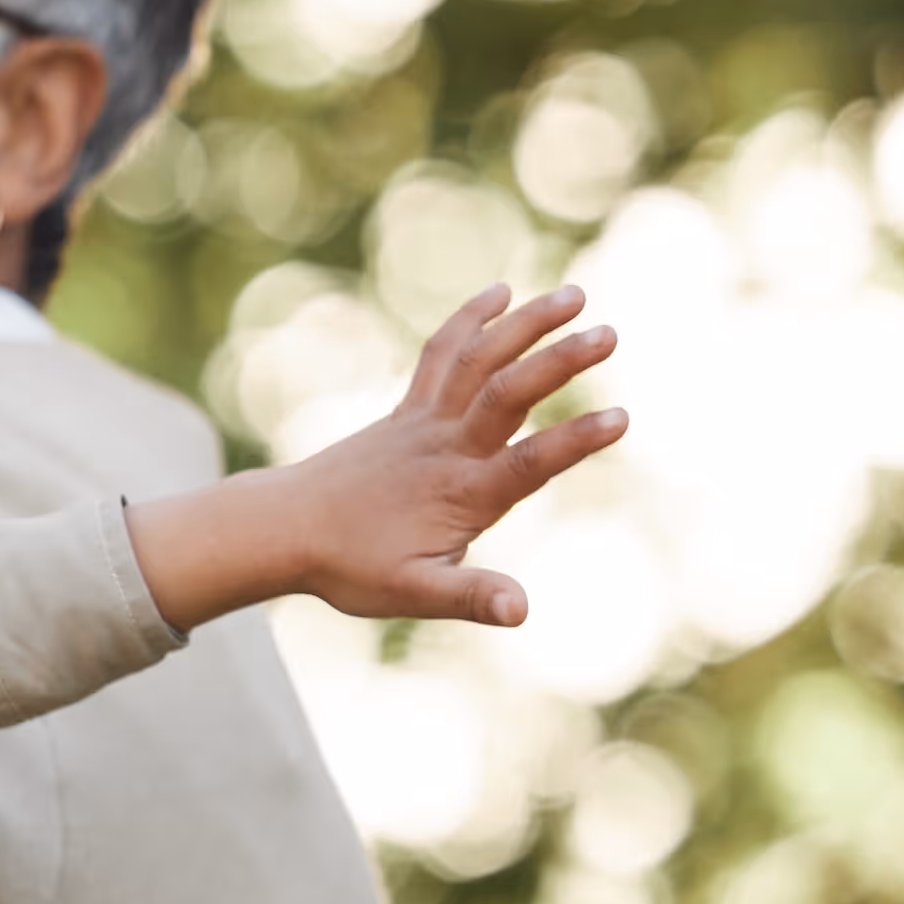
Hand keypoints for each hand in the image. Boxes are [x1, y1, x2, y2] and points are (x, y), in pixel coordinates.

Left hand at [126, 283, 624, 631]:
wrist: (282, 529)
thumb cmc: (349, 567)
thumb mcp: (412, 594)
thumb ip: (472, 598)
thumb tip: (522, 611)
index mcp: (460, 495)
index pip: (527, 464)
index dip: (574, 442)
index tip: (621, 419)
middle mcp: (445, 448)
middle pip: (506, 393)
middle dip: (559, 361)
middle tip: (611, 334)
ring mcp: (424, 421)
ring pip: (477, 359)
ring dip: (525, 324)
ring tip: (575, 295)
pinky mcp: (407, 410)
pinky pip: (441, 355)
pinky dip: (469, 321)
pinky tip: (501, 292)